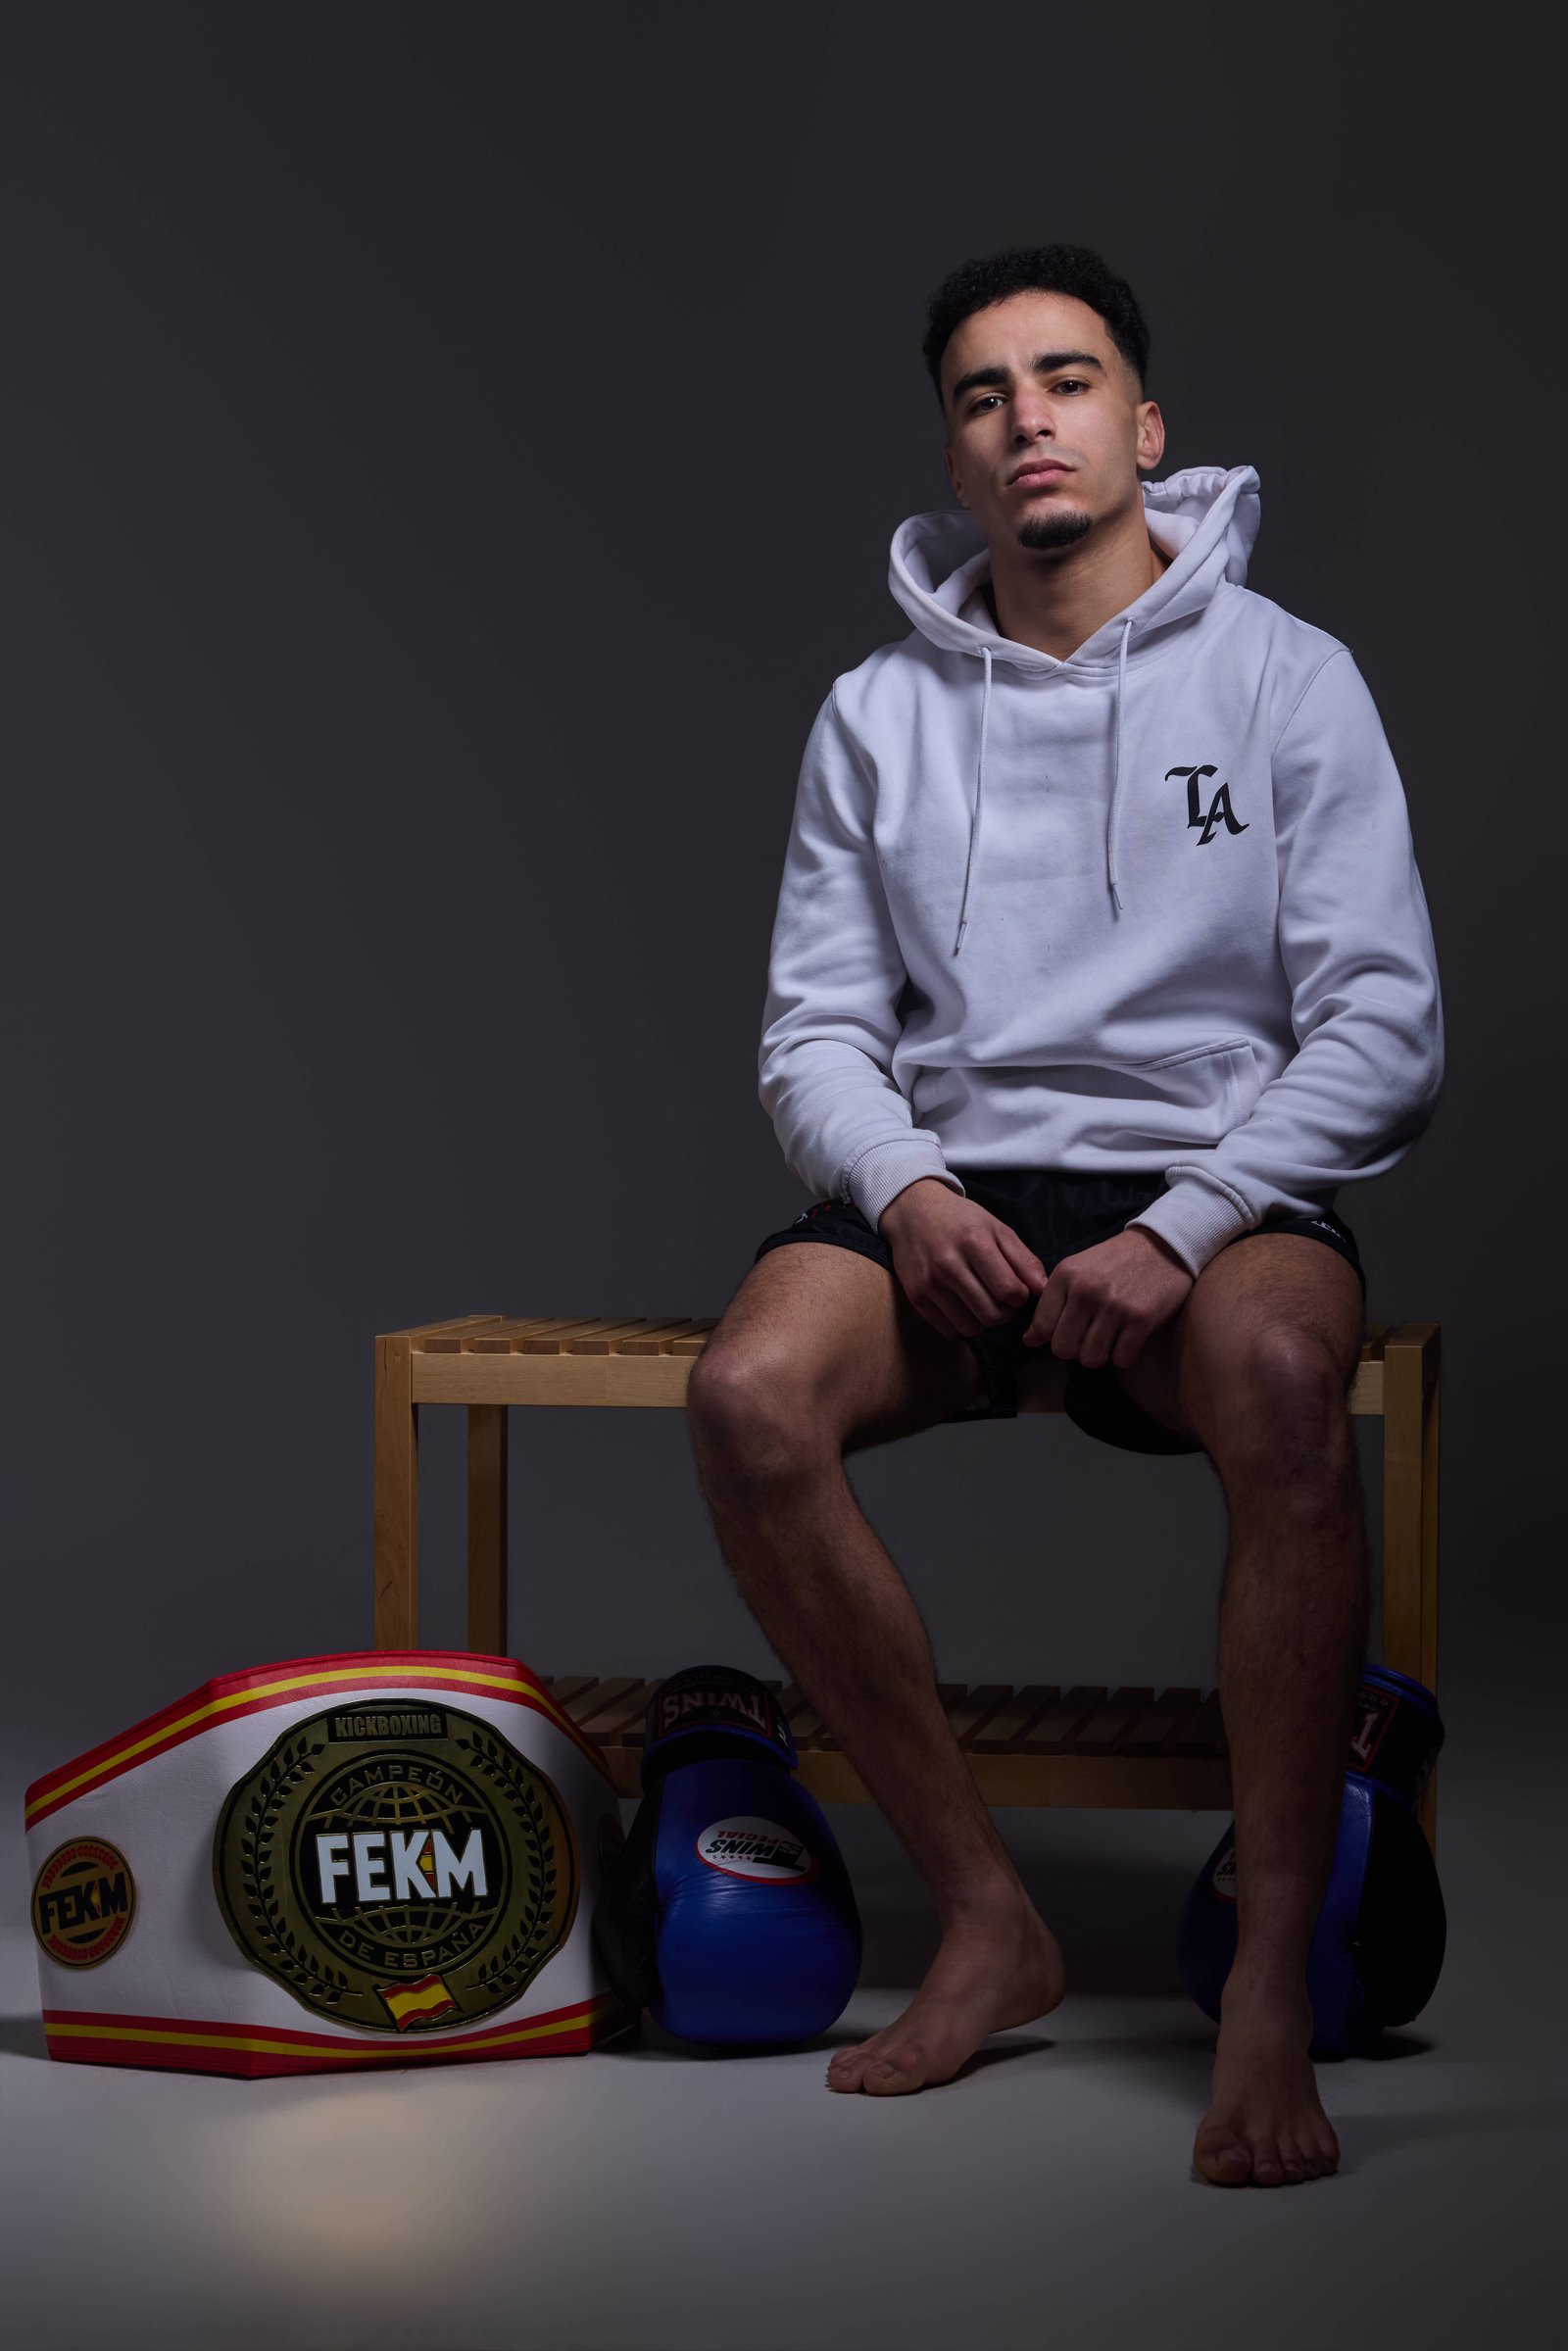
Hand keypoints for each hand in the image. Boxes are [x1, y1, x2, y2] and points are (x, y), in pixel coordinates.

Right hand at [879, 1178, 1045, 1340]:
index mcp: (974, 1242)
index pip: (1009, 1291)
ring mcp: (929, 1283)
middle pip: (992, 1314)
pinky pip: (948, 1329)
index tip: (1017, 1289)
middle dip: (1005, 1313)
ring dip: (984, 1320)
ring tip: (983, 1302)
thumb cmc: (961, 1220)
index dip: (1021, 1297)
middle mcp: (949, 1264)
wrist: (912, 1211)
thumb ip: (1023, 1259)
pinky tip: (962, 1305)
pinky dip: (961, 1323)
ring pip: (971, 1327)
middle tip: (1003, 1300)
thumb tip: (1043, 1290)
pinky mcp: (915, 1297)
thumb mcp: (996, 1229)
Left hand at [1024, 1228, 1192, 1369]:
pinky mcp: (1141, 1319)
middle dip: (1075, 1349)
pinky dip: (1123, 1354)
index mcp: (1065, 1276)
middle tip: (1089, 1336)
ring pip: (1091, 1358)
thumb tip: (1028, 1341)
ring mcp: (1114, 1306)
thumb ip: (1051, 1304)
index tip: (1066, 1330)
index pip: (1042, 1326)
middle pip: (1063, 1348)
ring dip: (1100, 1354)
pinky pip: (1121, 1359)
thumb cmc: (1115, 1261)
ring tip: (1109, 1336)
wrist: (1162, 1246)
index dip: (1052, 1335)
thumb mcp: (1077, 1271)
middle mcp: (1086, 1291)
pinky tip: (1127, 1337)